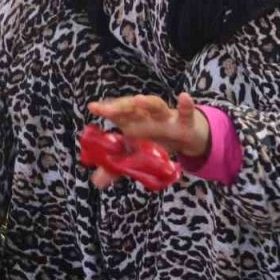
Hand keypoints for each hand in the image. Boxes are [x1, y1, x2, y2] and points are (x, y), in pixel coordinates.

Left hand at [88, 92, 209, 186]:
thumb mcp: (135, 157)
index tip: (93, 108)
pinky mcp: (184, 122)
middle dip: (120, 106)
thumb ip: (115, 168)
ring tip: (138, 99)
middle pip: (132, 107)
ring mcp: (165, 117)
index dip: (106, 110)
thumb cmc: (155, 141)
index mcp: (132, 123)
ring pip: (156, 106)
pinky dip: (186, 106)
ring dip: (147, 102)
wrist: (185, 138)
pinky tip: (184, 97)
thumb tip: (97, 183)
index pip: (117, 115)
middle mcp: (147, 116)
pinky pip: (186, 113)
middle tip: (108, 110)